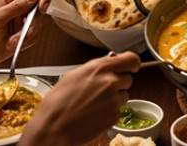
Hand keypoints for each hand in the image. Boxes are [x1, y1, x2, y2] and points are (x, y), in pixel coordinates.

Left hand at [0, 0, 49, 69]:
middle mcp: (17, 6)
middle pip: (39, 7)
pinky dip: (25, 42)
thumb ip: (16, 6)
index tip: (41, 9)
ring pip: (38, 23)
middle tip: (23, 31)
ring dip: (26, 35)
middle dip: (33, 23)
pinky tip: (12, 44)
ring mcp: (20, 20)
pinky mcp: (22, 33)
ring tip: (11, 41)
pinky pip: (34, 36)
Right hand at [19, 52, 140, 145]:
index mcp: (100, 68)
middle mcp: (110, 82)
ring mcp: (114, 100)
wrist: (54, 127)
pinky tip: (94, 113)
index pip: (131, 59)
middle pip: (128, 78)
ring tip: (94, 103)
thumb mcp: (74, 75)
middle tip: (102, 90)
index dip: (132, 63)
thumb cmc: (58, 102)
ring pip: (124, 95)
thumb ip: (96, 68)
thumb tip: (109, 63)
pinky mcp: (114, 116)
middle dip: (119, 83)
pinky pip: (118, 110)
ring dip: (114, 98)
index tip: (131, 66)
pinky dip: (110, 112)